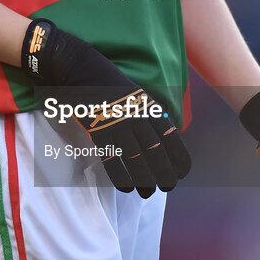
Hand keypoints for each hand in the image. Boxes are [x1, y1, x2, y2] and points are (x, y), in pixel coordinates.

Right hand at [21, 19, 191, 197]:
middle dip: (164, 173)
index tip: (182, 172)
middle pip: (156, 151)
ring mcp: (117, 122)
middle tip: (167, 187)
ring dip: (145, 180)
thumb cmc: (104, 81)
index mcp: (146, 105)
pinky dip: (122, 177)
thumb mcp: (132, 92)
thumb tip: (159, 133)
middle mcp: (136, 115)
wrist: (77, 66)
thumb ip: (145, 112)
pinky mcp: (98, 129)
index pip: (169, 135)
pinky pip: (113, 159)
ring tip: (147, 193)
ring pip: (137, 159)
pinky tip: (127, 187)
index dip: (178, 156)